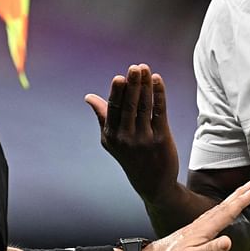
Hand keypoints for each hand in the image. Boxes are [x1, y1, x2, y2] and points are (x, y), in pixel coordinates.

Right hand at [86, 64, 179, 198]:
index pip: (113, 110)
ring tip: (145, 69)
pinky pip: (159, 112)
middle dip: (132, 85)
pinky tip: (157, 80)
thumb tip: (88, 97)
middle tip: (135, 67)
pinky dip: (159, 95)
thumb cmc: (130, 156)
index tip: (119, 77)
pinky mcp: (161, 139)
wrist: (152, 183)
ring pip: (144, 107)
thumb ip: (103, 116)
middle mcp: (126, 138)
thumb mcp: (111, 140)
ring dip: (145, 86)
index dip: (116, 93)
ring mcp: (144, 139)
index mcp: (111, 136)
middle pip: (129, 106)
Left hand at [141, 181, 249, 250]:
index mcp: (203, 230)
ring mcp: (197, 227)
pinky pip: (213, 216)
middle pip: (224, 206)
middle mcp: (201, 225)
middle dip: (238, 195)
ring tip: (241, 194)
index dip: (240, 202)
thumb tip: (228, 242)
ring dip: (231, 200)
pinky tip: (221, 212)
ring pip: (218, 209)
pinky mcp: (193, 232)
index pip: (226, 213)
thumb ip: (210, 250)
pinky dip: (221, 210)